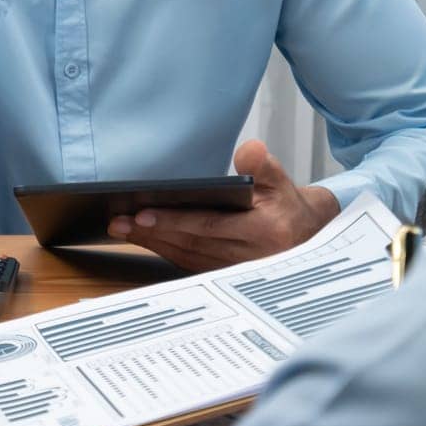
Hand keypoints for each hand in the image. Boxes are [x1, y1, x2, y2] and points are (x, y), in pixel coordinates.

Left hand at [106, 141, 340, 271]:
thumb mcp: (281, 181)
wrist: (306, 236)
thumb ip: (264, 166)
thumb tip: (250, 150)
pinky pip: (189, 263)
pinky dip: (164, 251)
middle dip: (151, 232)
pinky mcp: (225, 275)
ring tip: (121, 227)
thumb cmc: (287, 205)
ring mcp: (236, 270)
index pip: (211, 226)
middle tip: (118, 221)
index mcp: (265, 231)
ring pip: (186, 256)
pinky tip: (143, 239)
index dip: (175, 220)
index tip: (143, 213)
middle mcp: (250, 257)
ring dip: (152, 243)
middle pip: (191, 243)